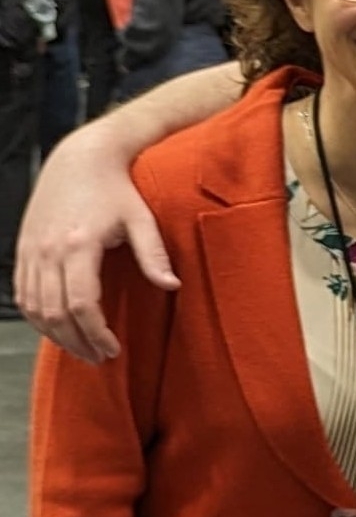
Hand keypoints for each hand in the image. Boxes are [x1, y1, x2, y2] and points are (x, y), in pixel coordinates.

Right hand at [17, 128, 177, 360]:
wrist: (80, 159)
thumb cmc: (116, 189)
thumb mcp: (142, 218)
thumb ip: (154, 254)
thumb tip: (172, 286)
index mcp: (78, 245)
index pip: (81, 305)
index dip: (96, 333)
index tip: (113, 350)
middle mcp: (48, 250)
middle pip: (55, 313)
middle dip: (76, 342)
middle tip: (99, 357)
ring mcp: (31, 250)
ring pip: (33, 307)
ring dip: (55, 334)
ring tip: (80, 349)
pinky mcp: (23, 248)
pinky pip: (22, 293)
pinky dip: (36, 316)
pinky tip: (56, 328)